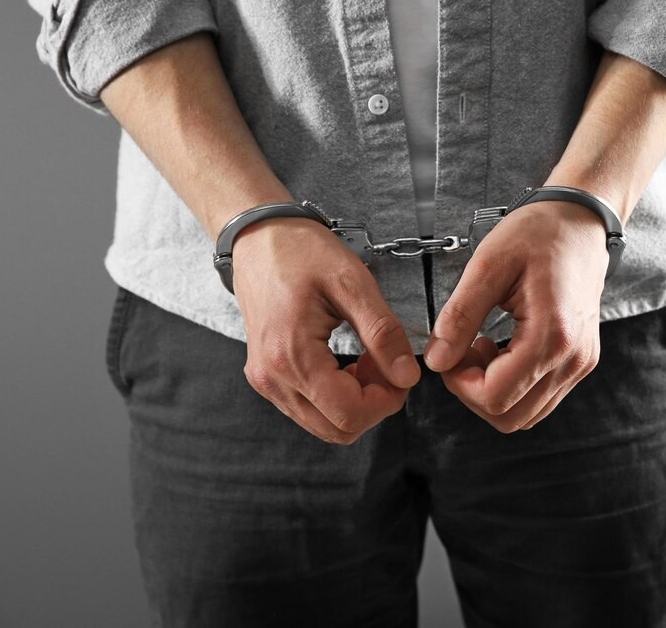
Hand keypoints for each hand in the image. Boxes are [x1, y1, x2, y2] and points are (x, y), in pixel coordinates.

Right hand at [232, 219, 420, 443]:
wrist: (259, 237)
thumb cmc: (301, 251)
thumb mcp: (352, 282)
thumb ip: (382, 332)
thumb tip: (406, 376)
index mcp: (291, 356)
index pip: (349, 413)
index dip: (387, 401)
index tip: (402, 372)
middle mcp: (272, 378)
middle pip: (337, 429)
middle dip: (373, 404)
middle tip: (387, 365)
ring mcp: (266, 380)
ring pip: (324, 423)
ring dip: (356, 402)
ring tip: (369, 360)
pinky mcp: (266, 376)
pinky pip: (309, 408)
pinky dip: (336, 396)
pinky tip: (349, 364)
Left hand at [423, 200, 608, 431]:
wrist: (579, 222)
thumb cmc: (537, 234)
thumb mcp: (488, 265)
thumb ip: (460, 315)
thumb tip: (436, 360)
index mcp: (552, 335)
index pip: (496, 397)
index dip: (460, 384)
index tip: (449, 352)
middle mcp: (572, 359)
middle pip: (510, 417)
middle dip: (474, 393)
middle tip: (461, 352)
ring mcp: (580, 364)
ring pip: (526, 415)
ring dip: (493, 392)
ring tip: (481, 347)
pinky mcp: (579, 361)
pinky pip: (540, 398)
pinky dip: (513, 386)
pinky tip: (501, 350)